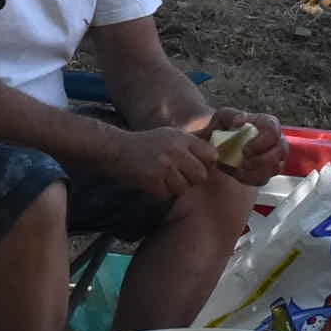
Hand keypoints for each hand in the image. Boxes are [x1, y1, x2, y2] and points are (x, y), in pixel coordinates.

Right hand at [103, 125, 221, 200]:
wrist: (117, 149)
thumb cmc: (146, 144)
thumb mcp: (170, 136)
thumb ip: (190, 145)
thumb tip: (214, 158)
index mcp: (183, 138)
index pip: (211, 155)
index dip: (207, 164)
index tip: (198, 167)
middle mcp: (176, 150)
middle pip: (200, 175)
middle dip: (192, 180)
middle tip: (178, 176)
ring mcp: (165, 165)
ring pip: (184, 188)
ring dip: (174, 188)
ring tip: (162, 178)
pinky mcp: (153, 179)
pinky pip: (167, 194)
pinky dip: (160, 192)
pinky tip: (152, 182)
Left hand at [204, 108, 286, 184]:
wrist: (215, 145)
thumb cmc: (223, 128)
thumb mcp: (222, 117)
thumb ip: (231, 116)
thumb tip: (240, 120)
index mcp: (266, 123)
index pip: (274, 131)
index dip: (262, 143)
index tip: (245, 150)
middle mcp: (275, 139)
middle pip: (280, 151)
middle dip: (261, 160)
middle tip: (243, 162)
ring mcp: (274, 157)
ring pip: (275, 168)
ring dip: (255, 171)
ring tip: (238, 168)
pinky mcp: (266, 172)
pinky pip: (264, 179)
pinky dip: (249, 179)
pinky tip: (238, 173)